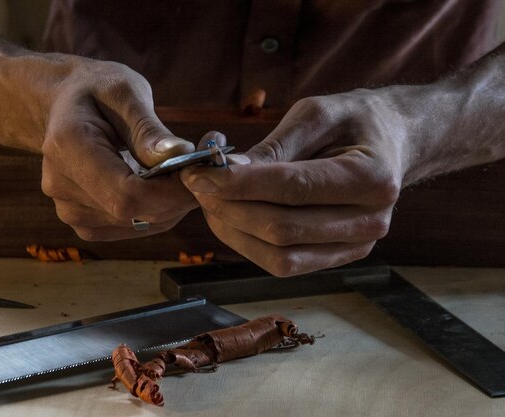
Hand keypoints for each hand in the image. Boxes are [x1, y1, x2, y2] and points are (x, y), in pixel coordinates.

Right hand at [41, 59, 196, 240]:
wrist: (62, 105)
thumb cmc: (96, 90)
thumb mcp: (125, 91)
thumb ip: (149, 128)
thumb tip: (180, 154)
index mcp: (68, 147)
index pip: (126, 195)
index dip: (170, 193)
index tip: (199, 173)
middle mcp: (61, 186)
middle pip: (134, 213)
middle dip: (175, 196)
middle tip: (197, 168)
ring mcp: (69, 210)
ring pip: (138, 224)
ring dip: (169, 205)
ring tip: (175, 172)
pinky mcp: (82, 222)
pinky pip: (131, 228)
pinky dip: (155, 211)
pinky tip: (158, 186)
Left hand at [181, 89, 405, 275]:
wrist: (394, 142)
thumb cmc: (354, 120)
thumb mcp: (316, 113)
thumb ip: (274, 147)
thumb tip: (226, 172)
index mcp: (373, 178)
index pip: (293, 189)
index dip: (239, 184)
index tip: (198, 173)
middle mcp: (371, 221)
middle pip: (282, 229)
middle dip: (229, 208)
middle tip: (198, 185)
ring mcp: (357, 246)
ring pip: (279, 256)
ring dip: (233, 231)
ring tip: (210, 200)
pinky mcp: (339, 257)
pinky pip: (285, 264)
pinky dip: (249, 243)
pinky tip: (232, 217)